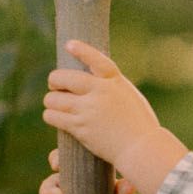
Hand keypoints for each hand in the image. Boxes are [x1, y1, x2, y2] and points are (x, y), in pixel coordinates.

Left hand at [43, 40, 187, 193]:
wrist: (142, 148)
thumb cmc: (140, 126)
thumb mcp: (130, 97)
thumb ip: (112, 88)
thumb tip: (92, 85)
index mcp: (115, 82)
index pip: (96, 60)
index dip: (81, 50)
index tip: (69, 45)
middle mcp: (100, 92)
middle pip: (64, 78)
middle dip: (54, 81)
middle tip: (55, 87)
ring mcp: (88, 110)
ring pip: (53, 99)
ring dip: (51, 101)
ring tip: (54, 105)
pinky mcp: (81, 128)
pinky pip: (54, 117)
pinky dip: (51, 116)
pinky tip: (53, 117)